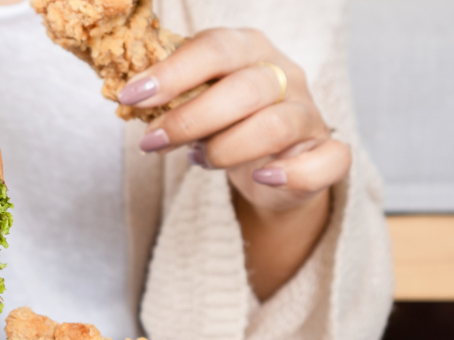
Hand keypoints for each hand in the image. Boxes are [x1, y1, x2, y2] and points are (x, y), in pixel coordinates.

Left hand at [120, 28, 345, 297]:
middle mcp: (284, 75)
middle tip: (152, 143)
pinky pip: (327, 160)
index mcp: (249, 49)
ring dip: (225, 149)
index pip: (214, 48)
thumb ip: (170, 95)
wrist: (268, 166)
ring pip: (275, 126)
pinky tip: (263, 177)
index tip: (131, 96)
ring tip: (197, 160)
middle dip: (190, 118)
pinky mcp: (325, 154)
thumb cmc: (224, 123)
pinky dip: (295, 173)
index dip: (172, 73)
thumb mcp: (195, 101)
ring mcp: (308, 114)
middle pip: (244, 89)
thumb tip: (125, 96)